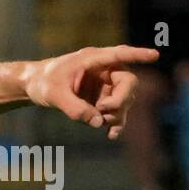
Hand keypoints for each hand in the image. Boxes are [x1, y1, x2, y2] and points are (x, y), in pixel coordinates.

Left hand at [24, 45, 158, 139]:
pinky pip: (115, 112)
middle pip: (127, 82)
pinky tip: (112, 135)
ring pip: (124, 100)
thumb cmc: (42, 82)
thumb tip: (97, 122)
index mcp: (92, 60)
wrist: (33, 87)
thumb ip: (74, 108)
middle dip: (121, 99)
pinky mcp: (100, 100)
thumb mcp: (54, 95)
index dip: (137, 55)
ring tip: (100, 123)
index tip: (155, 55)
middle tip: (104, 109)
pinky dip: (115, 123)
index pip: (119, 55)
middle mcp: (103, 71)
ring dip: (116, 114)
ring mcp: (104, 86)